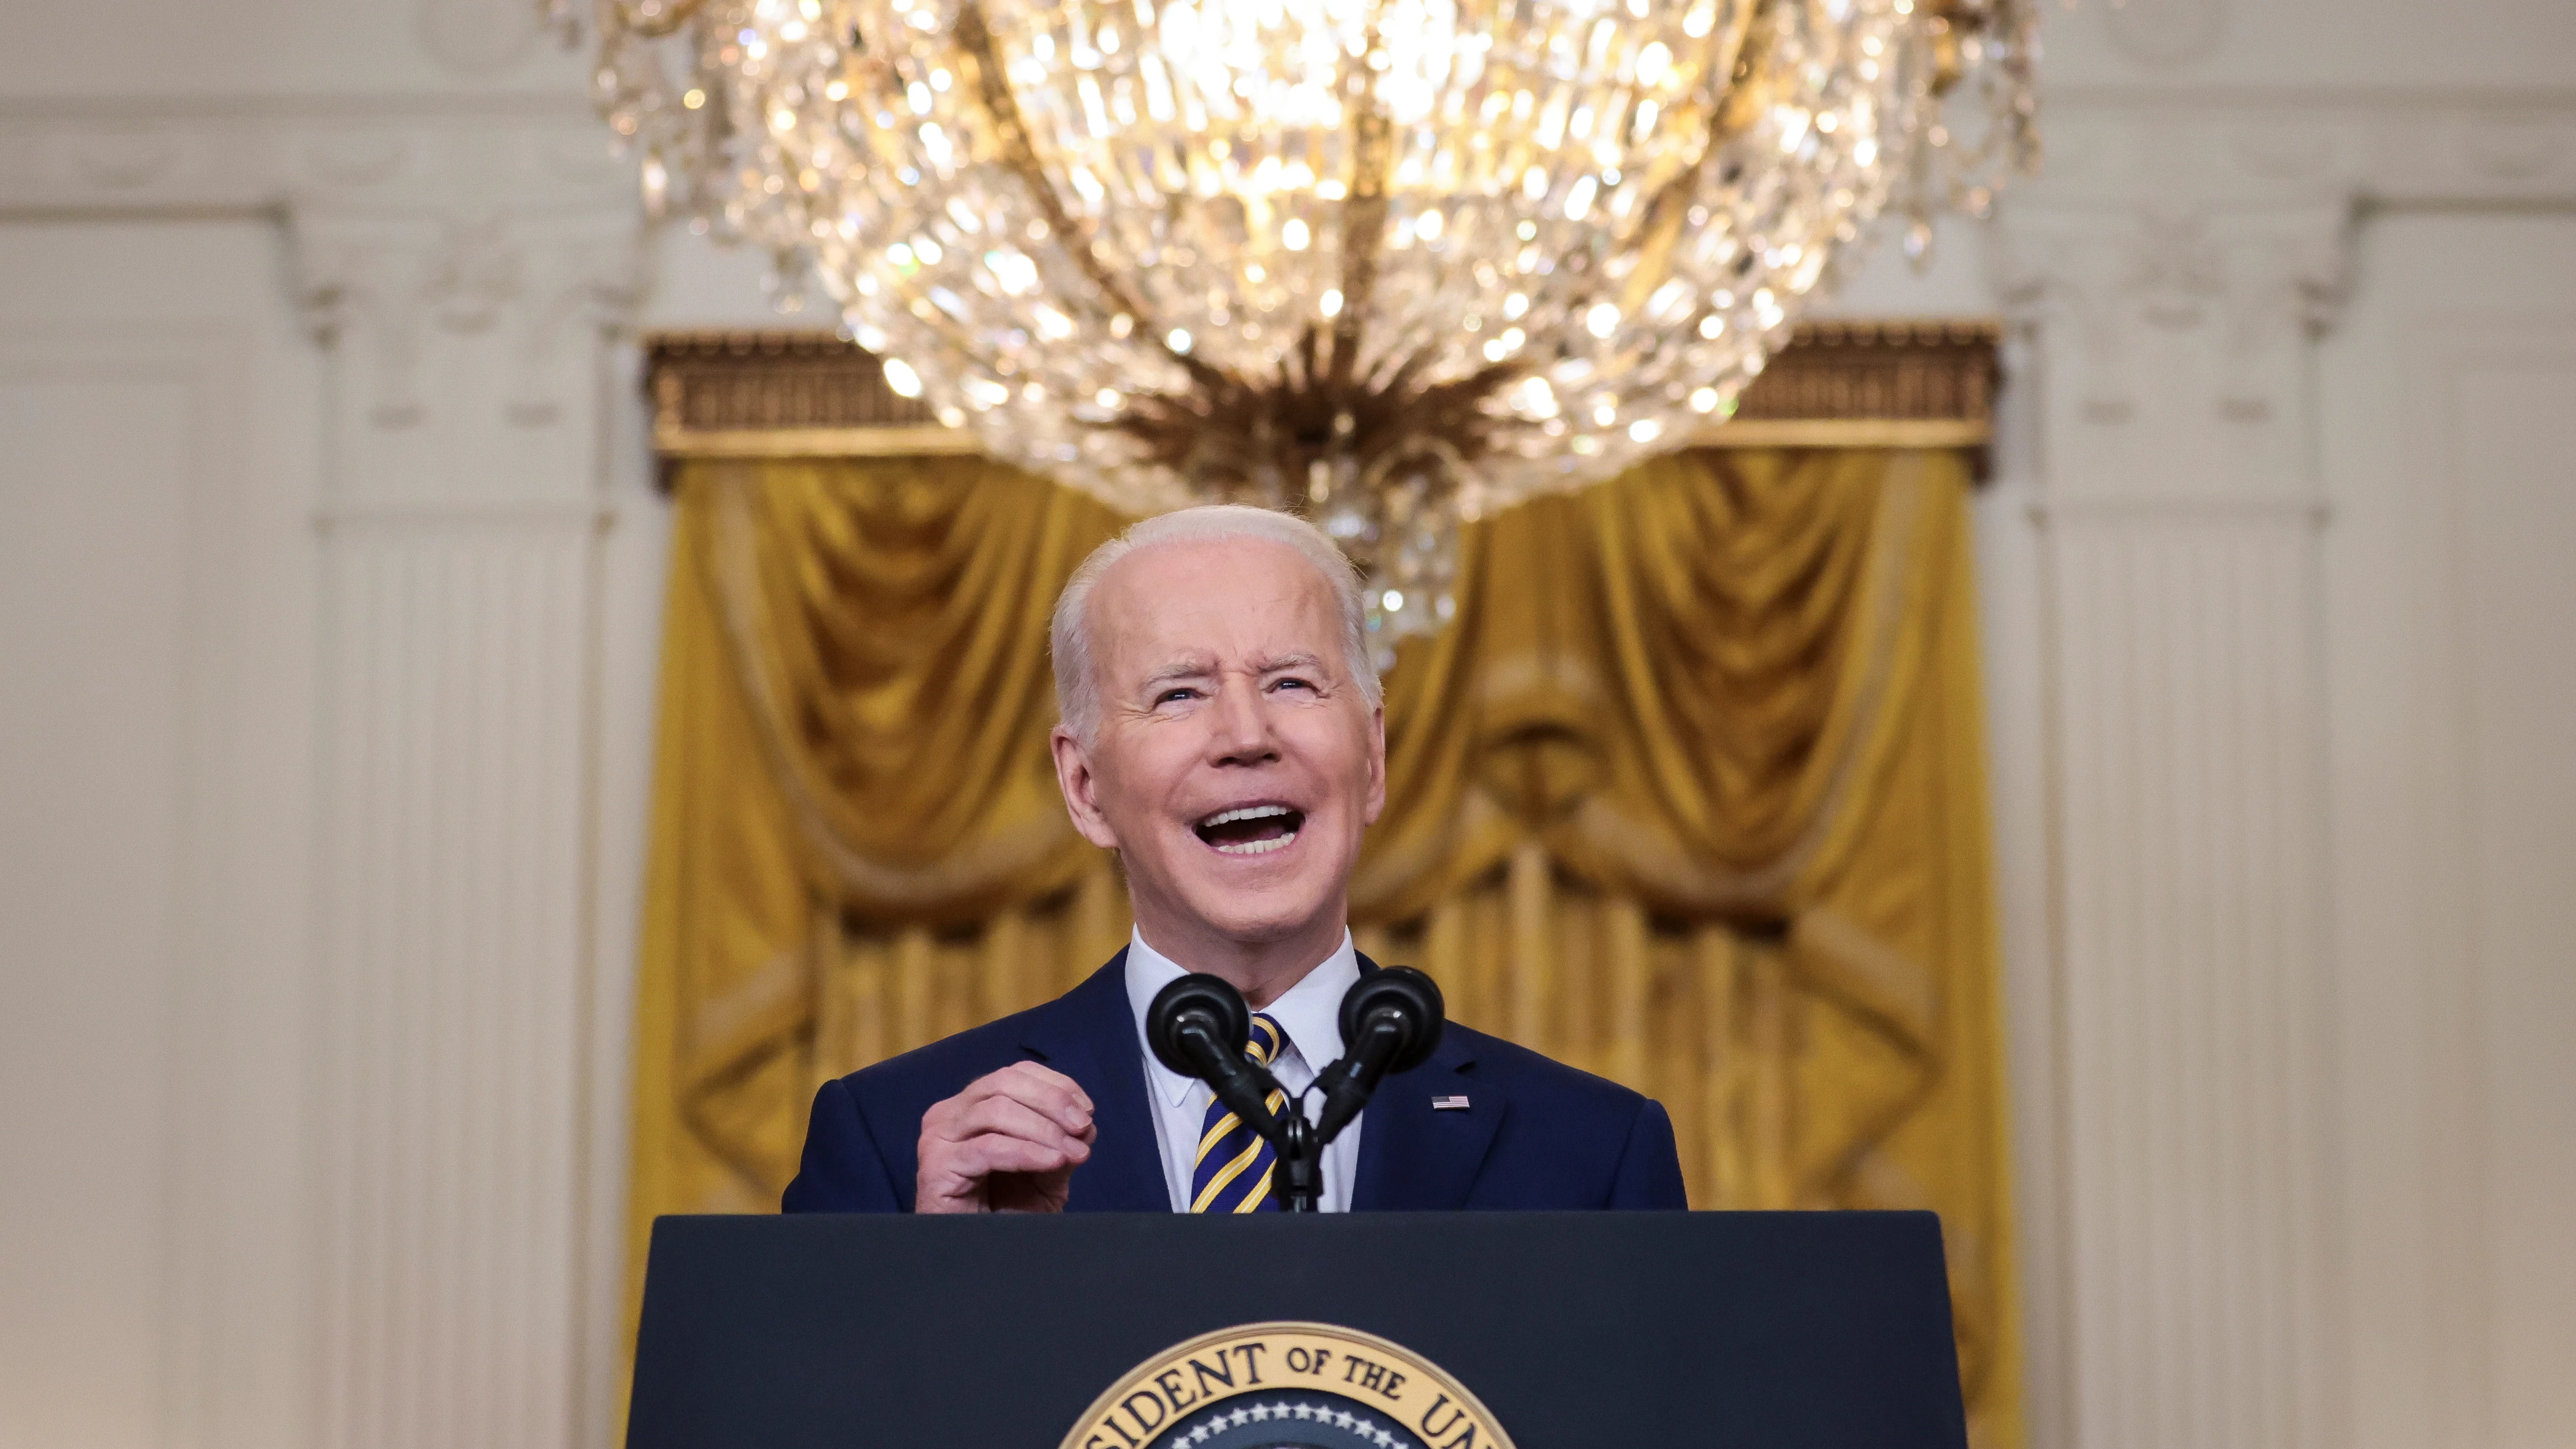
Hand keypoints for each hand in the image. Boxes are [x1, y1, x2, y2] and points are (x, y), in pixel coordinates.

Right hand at [915, 1061, 1096, 1212]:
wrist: (979, 1255)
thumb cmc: (1006, 1210)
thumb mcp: (1044, 1171)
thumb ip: (1061, 1143)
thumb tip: (1086, 1123)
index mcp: (971, 1105)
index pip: (1015, 1074)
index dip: (1055, 1085)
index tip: (1088, 1110)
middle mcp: (949, 1114)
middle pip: (1004, 1083)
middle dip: (1052, 1101)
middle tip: (1083, 1127)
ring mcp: (938, 1138)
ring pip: (997, 1110)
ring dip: (1045, 1129)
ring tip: (1074, 1152)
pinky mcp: (936, 1166)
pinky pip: (989, 1148)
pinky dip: (1027, 1152)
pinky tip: (1053, 1161)